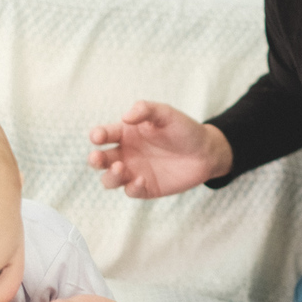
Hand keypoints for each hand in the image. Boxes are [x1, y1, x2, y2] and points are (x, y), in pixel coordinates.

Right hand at [88, 100, 232, 197]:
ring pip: (110, 179)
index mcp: (126, 133)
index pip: (104, 135)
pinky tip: (141, 179)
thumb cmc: (184, 129)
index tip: (98, 137)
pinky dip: (132, 187)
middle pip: (100, 160)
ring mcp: (134, 172)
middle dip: (95, 159)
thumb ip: (146, 110)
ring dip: (110, 176)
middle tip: (97, 157)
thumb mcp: (166, 113)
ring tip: (120, 167)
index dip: (97, 135)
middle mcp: (126, 153)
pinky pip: (131, 191)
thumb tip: (125, 117)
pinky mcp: (146, 188)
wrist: (206, 152)